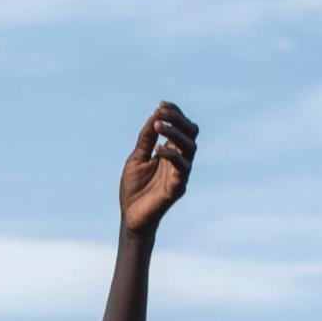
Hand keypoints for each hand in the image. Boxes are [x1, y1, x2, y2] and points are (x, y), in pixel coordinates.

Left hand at [119, 101, 198, 233]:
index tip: (160, 105)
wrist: (131, 216)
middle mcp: (180, 160)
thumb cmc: (134, 188)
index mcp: (171, 151)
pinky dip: (171, 155)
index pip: (181, 127)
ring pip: (190, 147)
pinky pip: (182, 168)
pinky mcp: (178, 187)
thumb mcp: (137, 158)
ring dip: (175, 133)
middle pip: (191, 133)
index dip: (174, 114)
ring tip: (158, 125)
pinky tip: (157, 149)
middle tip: (160, 112)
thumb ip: (146, 139)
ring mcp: (180, 173)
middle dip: (178, 119)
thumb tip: (154, 115)